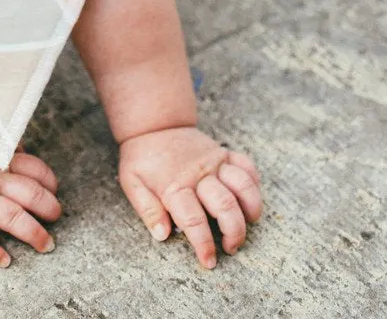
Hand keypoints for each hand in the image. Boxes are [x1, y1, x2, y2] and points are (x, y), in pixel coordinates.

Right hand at [0, 143, 60, 266]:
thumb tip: (15, 148)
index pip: (34, 169)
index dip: (48, 181)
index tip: (52, 189)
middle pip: (30, 195)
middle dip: (49, 208)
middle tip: (55, 217)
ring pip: (12, 217)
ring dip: (33, 233)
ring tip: (45, 245)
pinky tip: (3, 261)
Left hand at [118, 126, 261, 267]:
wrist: (153, 124)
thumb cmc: (142, 158)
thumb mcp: (132, 182)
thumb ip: (146, 209)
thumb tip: (162, 235)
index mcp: (174, 185)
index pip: (193, 220)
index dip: (204, 245)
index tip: (209, 261)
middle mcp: (198, 173)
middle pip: (225, 205)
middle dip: (234, 233)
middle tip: (231, 247)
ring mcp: (214, 161)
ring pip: (243, 185)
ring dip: (251, 209)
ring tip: (247, 224)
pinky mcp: (223, 152)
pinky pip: (247, 165)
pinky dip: (254, 183)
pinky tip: (249, 199)